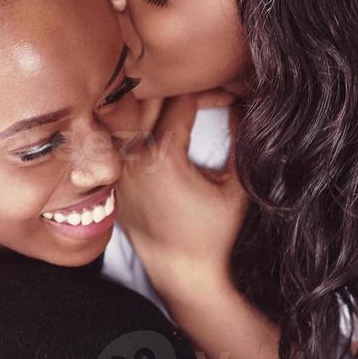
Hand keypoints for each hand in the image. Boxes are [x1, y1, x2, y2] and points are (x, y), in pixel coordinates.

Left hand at [116, 93, 246, 302]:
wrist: (182, 272)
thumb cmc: (214, 233)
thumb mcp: (236, 187)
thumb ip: (241, 141)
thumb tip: (244, 102)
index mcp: (163, 157)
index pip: (183, 99)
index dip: (210, 89)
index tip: (229, 94)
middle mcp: (133, 159)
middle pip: (148, 97)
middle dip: (178, 86)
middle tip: (203, 89)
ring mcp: (118, 168)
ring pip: (128, 113)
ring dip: (153, 101)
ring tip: (179, 99)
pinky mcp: (113, 178)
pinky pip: (118, 138)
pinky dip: (136, 124)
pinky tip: (157, 122)